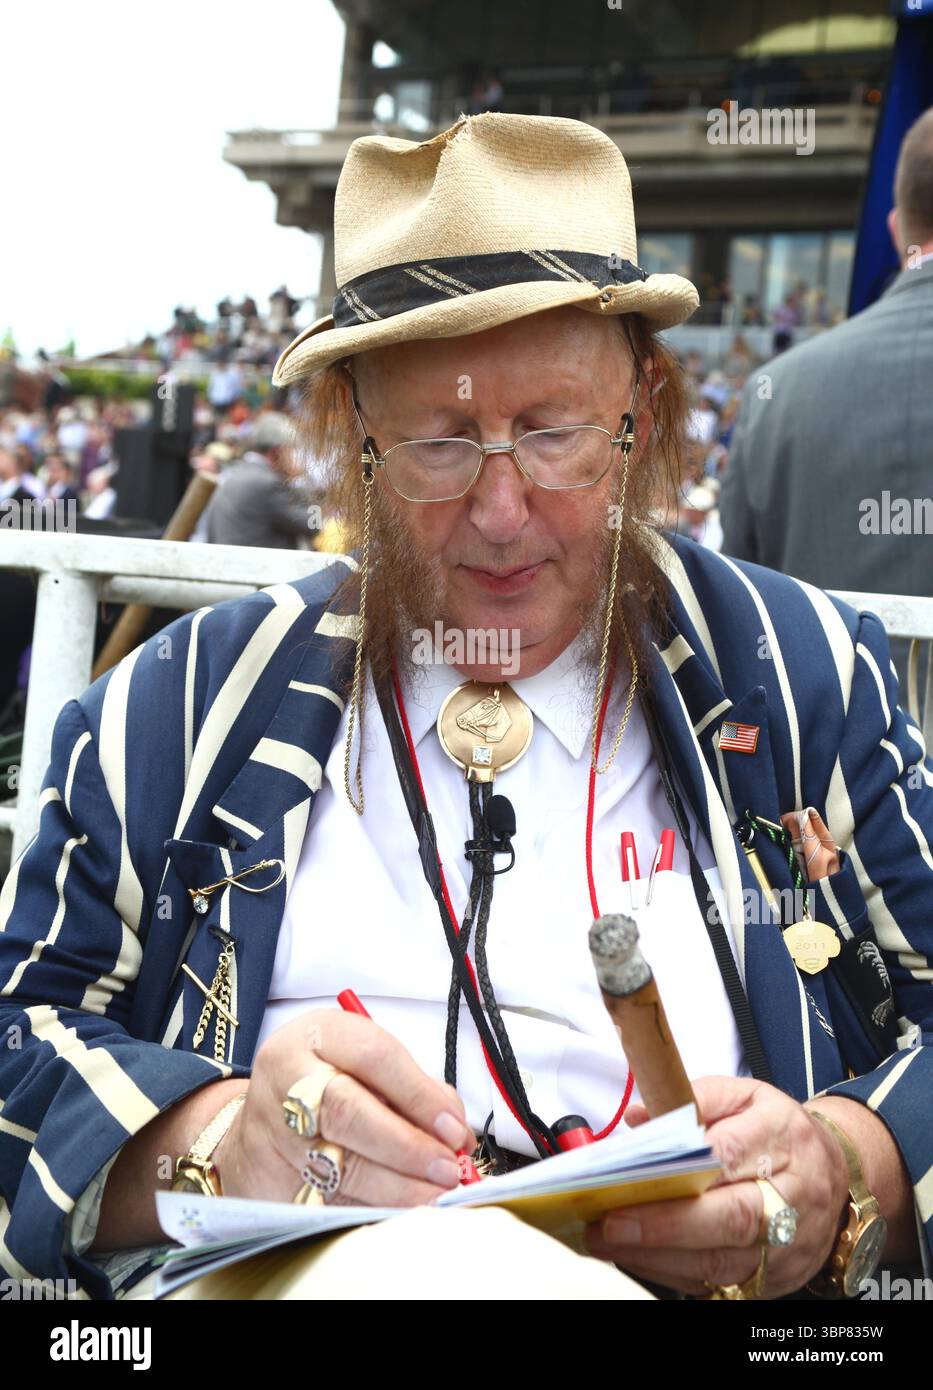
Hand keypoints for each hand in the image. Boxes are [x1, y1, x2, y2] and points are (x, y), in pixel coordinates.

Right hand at [213, 1009, 475, 1207]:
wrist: (263, 1112)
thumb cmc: (329, 1079)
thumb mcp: (367, 1062)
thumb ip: (415, 1088)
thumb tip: (455, 1132)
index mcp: (319, 1035)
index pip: (374, 1057)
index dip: (419, 1096)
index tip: (453, 1129)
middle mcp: (288, 1076)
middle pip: (347, 1110)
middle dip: (406, 1145)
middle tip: (446, 1167)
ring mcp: (272, 1128)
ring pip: (335, 1163)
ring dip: (395, 1185)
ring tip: (433, 1194)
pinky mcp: (267, 1174)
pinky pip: (324, 1198)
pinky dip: (369, 1206)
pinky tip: (399, 1209)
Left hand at [582, 1076, 849, 1296]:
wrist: (837, 1174)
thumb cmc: (778, 1133)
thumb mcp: (745, 1096)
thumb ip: (693, 1099)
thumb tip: (640, 1118)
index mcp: (781, 1139)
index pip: (728, 1155)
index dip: (677, 1172)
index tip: (626, 1180)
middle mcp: (792, 1196)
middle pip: (730, 1219)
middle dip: (662, 1226)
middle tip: (608, 1224)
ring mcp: (789, 1244)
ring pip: (722, 1262)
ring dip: (658, 1257)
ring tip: (607, 1242)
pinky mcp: (777, 1278)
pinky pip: (720, 1284)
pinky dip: (672, 1274)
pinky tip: (638, 1258)